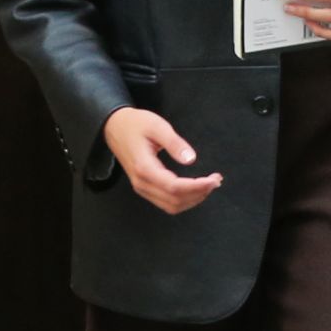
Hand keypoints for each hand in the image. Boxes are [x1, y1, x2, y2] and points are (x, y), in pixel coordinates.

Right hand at [103, 107, 222, 214]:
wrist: (115, 127)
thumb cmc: (136, 124)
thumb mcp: (157, 126)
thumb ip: (174, 143)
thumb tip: (191, 159)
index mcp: (144, 168)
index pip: (174, 187)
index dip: (196, 187)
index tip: (213, 180)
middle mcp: (142, 183)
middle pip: (174, 200)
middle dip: (198, 193)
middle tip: (216, 180)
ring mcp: (142, 188)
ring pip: (171, 206)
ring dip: (193, 199)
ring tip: (209, 185)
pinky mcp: (145, 188)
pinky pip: (166, 203)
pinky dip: (184, 200)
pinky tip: (196, 189)